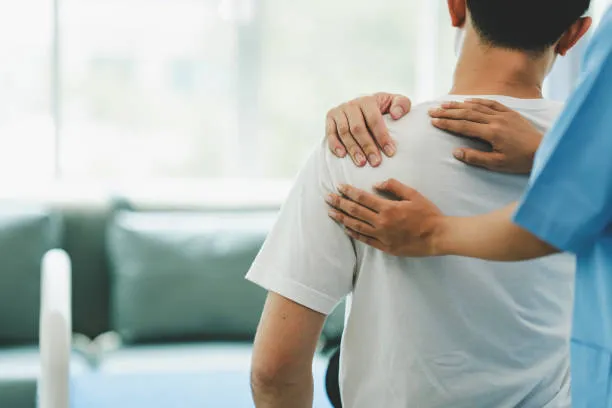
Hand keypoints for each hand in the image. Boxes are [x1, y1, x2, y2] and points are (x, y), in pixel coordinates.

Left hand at [325, 179, 443, 256]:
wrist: (438, 236)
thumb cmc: (428, 213)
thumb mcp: (413, 194)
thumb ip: (394, 187)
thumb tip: (376, 184)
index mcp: (388, 208)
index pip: (362, 198)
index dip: (348, 192)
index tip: (339, 187)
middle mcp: (382, 223)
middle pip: (355, 211)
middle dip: (339, 204)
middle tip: (327, 198)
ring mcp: (382, 236)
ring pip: (357, 226)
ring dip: (342, 219)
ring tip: (331, 213)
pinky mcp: (385, 247)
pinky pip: (365, 240)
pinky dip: (354, 233)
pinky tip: (346, 228)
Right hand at [326, 93, 411, 166]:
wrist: (364, 106)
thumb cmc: (383, 108)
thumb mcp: (395, 102)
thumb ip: (402, 104)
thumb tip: (395, 115)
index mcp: (368, 100)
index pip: (374, 120)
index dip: (382, 136)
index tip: (390, 152)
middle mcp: (351, 105)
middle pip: (358, 128)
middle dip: (368, 146)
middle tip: (376, 162)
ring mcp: (339, 111)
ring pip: (344, 132)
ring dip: (353, 149)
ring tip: (361, 163)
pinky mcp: (330, 118)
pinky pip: (330, 133)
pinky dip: (335, 145)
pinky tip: (342, 155)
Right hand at [428, 99, 542, 173]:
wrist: (543, 150)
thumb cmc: (519, 161)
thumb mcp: (497, 164)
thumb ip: (475, 158)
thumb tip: (456, 152)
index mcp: (492, 133)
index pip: (464, 126)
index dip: (448, 124)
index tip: (434, 121)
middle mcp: (496, 120)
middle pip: (467, 114)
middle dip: (448, 112)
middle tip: (433, 111)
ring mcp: (503, 114)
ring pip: (477, 107)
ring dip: (459, 105)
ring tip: (445, 104)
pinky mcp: (510, 112)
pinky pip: (491, 103)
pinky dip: (478, 101)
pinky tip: (468, 100)